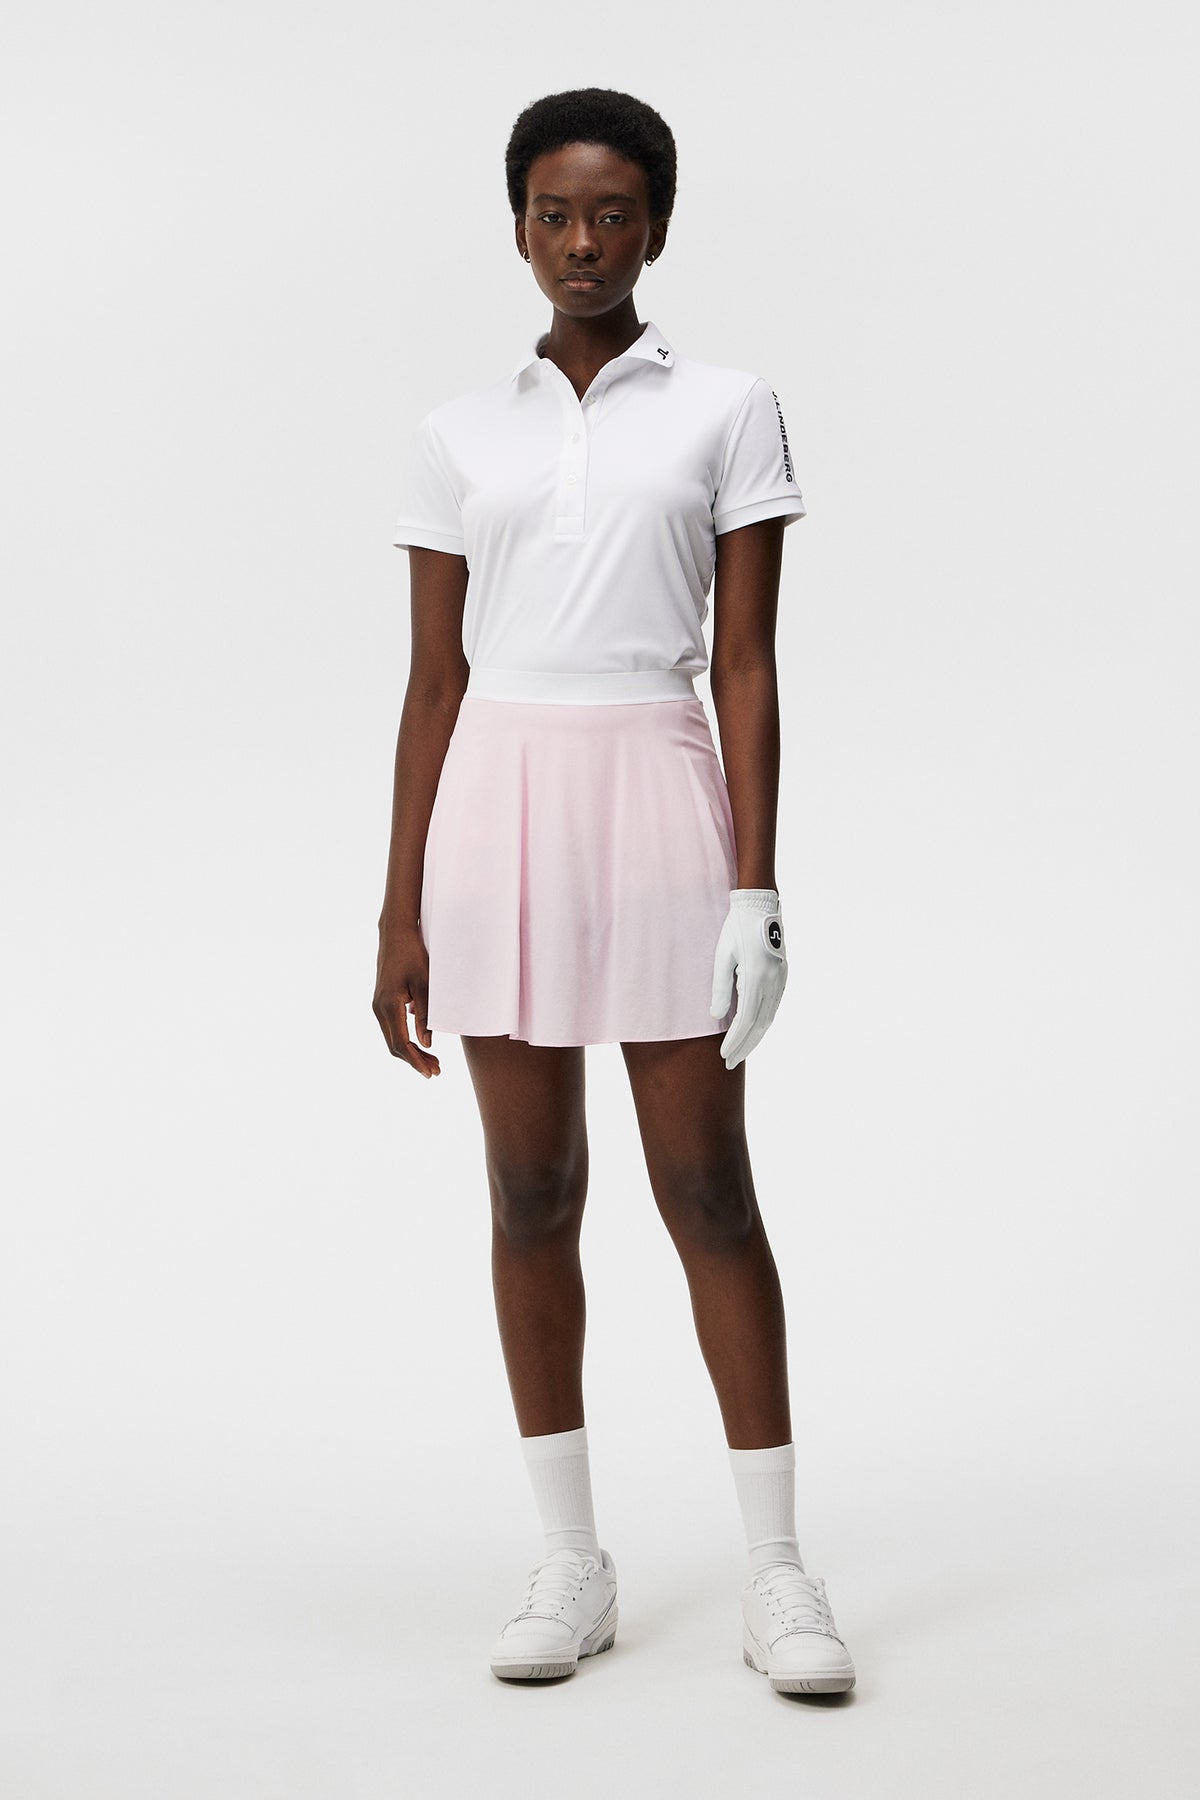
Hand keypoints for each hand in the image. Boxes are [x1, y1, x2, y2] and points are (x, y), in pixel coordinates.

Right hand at [373, 924, 440, 1078]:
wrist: (396, 933)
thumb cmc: (413, 954)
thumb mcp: (425, 983)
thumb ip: (426, 1014)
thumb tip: (428, 1043)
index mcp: (388, 1006)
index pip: (401, 1044)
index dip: (416, 1061)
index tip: (431, 1073)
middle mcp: (379, 1008)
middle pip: (395, 1046)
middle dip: (415, 1060)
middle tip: (436, 1070)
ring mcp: (378, 1005)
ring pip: (392, 1038)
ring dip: (411, 1051)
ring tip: (432, 1061)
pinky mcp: (382, 1001)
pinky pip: (392, 1028)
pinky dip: (406, 1039)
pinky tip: (422, 1043)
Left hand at [709, 889, 787, 1069]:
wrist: (760, 907)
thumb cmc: (735, 929)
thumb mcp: (722, 956)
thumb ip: (720, 988)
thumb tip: (717, 1016)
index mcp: (755, 978)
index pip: (744, 1021)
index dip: (734, 1041)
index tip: (723, 1055)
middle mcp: (772, 982)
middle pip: (758, 1026)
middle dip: (744, 1047)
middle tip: (730, 1063)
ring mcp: (780, 980)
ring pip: (768, 1019)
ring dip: (754, 1038)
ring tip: (740, 1052)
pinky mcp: (783, 977)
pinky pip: (773, 1007)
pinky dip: (763, 1023)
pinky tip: (754, 1031)